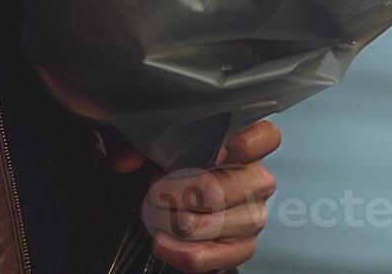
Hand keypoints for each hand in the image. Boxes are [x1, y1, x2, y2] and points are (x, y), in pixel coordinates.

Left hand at [107, 121, 280, 271]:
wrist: (174, 207)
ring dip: (177, 222)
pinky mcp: (243, 246)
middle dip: (184, 191)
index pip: (266, 137)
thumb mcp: (154, 147)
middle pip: (231, 186)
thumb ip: (138, 145)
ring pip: (220, 222)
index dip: (243, 143)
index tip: (214, 151)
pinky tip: (162, 242)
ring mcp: (253, 214)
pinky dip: (184, 252)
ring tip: (153, 216)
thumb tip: (125, 160)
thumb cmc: (173, 168)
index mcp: (244, 144)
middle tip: (156, 190)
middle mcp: (255, 179)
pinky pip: (219, 255)